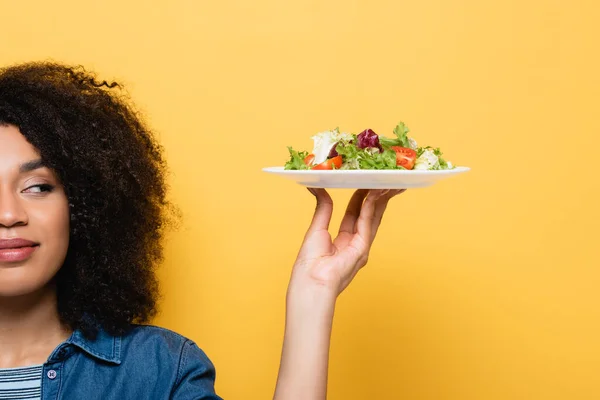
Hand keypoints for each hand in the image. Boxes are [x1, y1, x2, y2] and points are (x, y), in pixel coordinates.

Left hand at [289, 188, 405, 297]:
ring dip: (380, 199)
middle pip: (370, 215)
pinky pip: (366, 223)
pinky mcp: (362, 249)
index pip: (355, 214)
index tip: (365, 182)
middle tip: (384, 178)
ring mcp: (361, 247)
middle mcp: (356, 243)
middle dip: (377, 197)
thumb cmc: (309, 263)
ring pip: (373, 217)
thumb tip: (318, 188)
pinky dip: (370, 207)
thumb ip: (323, 208)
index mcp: (343, 241)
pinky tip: (373, 193)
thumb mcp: (316, 228)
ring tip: (386, 181)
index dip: (361, 197)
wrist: (310, 281)